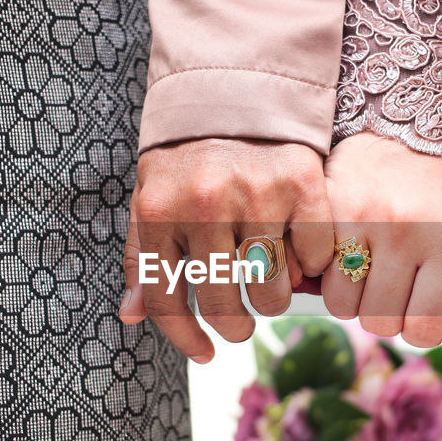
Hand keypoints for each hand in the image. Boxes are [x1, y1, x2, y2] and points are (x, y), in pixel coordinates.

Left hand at [120, 138, 333, 362]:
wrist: (233, 88)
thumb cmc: (187, 157)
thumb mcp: (150, 199)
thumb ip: (142, 257)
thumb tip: (130, 314)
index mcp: (159, 212)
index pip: (165, 300)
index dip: (184, 338)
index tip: (203, 352)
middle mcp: (205, 205)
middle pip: (222, 305)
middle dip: (234, 327)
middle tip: (240, 325)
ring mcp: (256, 195)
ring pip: (271, 291)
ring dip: (272, 301)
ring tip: (268, 286)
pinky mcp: (301, 186)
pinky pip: (311, 257)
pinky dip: (307, 265)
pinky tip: (295, 252)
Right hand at [320, 133, 441, 358]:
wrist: (419, 119)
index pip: (425, 327)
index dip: (421, 329)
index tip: (420, 311)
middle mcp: (405, 231)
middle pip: (379, 321)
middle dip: (388, 314)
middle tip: (394, 287)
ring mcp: (361, 217)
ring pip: (342, 303)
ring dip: (355, 298)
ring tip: (369, 270)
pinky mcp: (327, 204)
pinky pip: (315, 270)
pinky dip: (327, 272)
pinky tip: (344, 252)